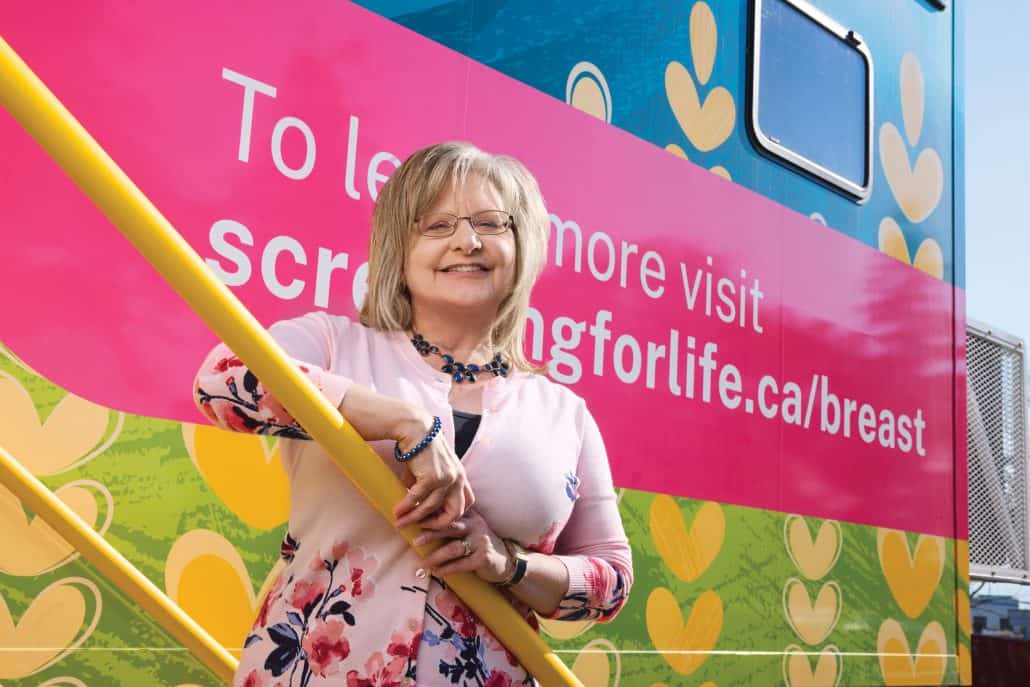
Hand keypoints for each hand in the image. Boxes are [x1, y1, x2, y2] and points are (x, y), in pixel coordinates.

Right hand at [392, 410, 473, 529]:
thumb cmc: (421, 450)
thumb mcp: (432, 470)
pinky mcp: (432, 476)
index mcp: (460, 477)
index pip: (466, 503)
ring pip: (431, 508)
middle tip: (421, 529)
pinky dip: (406, 507)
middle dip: (437, 525)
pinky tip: (396, 511)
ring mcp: (446, 478)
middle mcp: (458, 478)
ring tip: (400, 522)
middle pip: (455, 512)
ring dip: (414, 518)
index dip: (452, 516)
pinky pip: (417, 498)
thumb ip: (431, 490)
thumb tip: (418, 510)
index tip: (435, 521)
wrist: (415, 429)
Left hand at [414, 509, 512, 582]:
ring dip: (436, 556)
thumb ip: (451, 523)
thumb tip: (421, 519)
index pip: (448, 512)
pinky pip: (461, 564)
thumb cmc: (478, 543)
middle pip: (450, 526)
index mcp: (469, 515)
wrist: (504, 560)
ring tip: (423, 562)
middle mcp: (476, 525)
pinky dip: (447, 568)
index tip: (414, 521)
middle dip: (431, 533)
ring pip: (453, 548)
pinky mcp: (483, 558)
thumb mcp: (468, 528)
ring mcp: (481, 541)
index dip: (431, 516)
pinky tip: (437, 571)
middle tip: (415, 540)